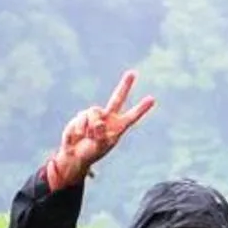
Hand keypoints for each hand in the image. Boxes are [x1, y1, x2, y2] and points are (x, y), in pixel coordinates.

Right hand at [47, 70, 155, 188]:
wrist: (75, 154)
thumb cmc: (92, 152)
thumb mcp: (100, 147)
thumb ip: (101, 135)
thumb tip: (99, 122)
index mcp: (118, 127)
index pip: (132, 116)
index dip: (141, 108)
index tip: (152, 99)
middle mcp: (109, 117)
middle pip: (118, 98)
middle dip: (125, 85)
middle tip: (132, 73)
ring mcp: (96, 115)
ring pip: (94, 112)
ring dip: (90, 128)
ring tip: (88, 137)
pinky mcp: (82, 115)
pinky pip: (82, 117)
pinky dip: (80, 128)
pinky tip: (79, 135)